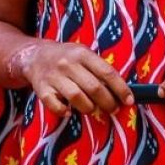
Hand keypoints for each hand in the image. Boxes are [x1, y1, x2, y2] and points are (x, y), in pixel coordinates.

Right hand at [12, 42, 129, 116]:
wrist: (34, 56)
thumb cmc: (66, 58)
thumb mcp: (82, 54)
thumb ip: (99, 69)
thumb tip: (120, 91)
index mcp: (82, 53)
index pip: (107, 72)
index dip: (120, 88)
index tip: (129, 100)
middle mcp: (68, 63)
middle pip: (94, 87)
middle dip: (108, 102)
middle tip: (113, 109)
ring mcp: (54, 76)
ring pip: (77, 97)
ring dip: (89, 108)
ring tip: (93, 109)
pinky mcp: (42, 89)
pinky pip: (55, 105)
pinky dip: (64, 111)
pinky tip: (69, 111)